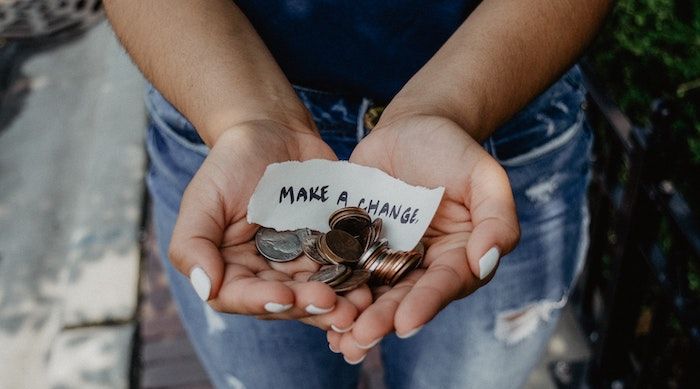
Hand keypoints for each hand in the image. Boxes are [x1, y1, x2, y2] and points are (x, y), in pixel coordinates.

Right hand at [168, 120, 371, 329]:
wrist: (274, 131)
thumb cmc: (231, 163)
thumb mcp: (203, 198)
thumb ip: (192, 244)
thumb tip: (205, 287)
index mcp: (231, 268)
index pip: (240, 297)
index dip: (262, 302)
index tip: (285, 297)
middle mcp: (266, 274)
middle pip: (285, 302)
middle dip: (309, 306)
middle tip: (334, 305)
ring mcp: (300, 263)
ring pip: (318, 293)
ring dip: (339, 303)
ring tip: (359, 305)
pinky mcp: (330, 249)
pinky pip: (344, 269)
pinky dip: (356, 279)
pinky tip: (371, 284)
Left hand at [327, 115, 519, 362]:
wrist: (411, 127)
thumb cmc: (452, 149)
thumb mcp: (484, 176)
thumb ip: (496, 218)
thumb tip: (486, 262)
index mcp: (458, 256)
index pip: (444, 284)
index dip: (426, 304)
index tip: (406, 323)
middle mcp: (423, 265)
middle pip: (404, 297)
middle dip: (383, 319)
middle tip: (361, 337)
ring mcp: (387, 256)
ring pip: (372, 292)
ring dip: (355, 317)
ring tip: (337, 339)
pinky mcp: (357, 244)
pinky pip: (344, 269)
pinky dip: (332, 288)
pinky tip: (314, 308)